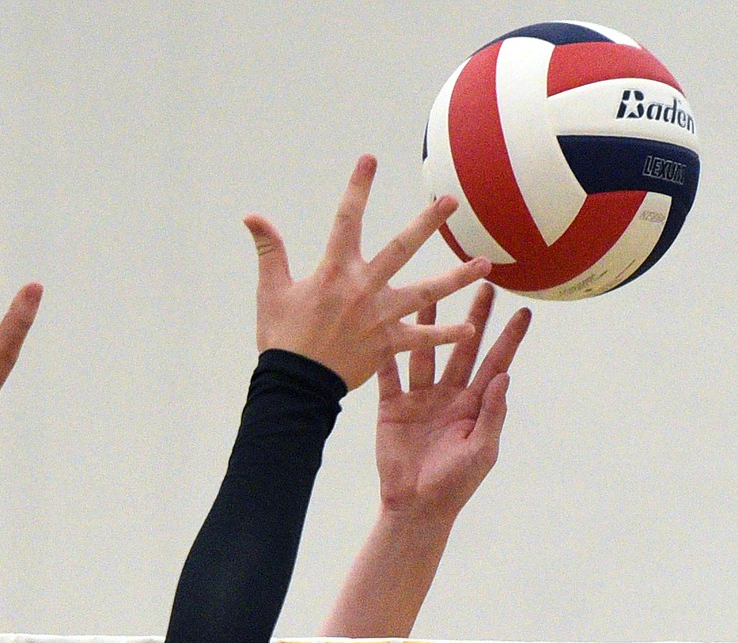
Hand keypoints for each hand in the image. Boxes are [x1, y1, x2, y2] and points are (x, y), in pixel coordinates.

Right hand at [244, 157, 490, 392]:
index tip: (371, 160)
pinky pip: (422, 340)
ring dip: (456, 278)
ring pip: (426, 293)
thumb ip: (270, 251)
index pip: (347, 219)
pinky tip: (470, 328)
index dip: (358, 188)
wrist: (295, 387)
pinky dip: (445, 335)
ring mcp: (379, 318)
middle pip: (402, 248)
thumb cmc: (282, 340)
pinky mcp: (387, 345)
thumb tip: (252, 217)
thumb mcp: (271, 291)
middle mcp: (363, 289)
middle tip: (451, 201)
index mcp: (334, 271)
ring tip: (485, 266)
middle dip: (427, 223)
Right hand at [375, 285, 530, 526]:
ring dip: (429, 322)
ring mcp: (420, 399)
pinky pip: (390, 375)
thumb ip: (492, 414)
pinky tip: (387, 325)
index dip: (509, 339)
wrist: (415, 506)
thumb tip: (505, 377)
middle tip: (484, 282)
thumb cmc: (454, 485)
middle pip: (464, 347)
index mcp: (474, 406)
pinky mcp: (393, 407)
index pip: (495, 364)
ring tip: (431, 290)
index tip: (524, 312)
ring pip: (426, 351)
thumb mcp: (481, 450)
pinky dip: (388, 352)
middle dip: (474, 316)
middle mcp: (448, 395)